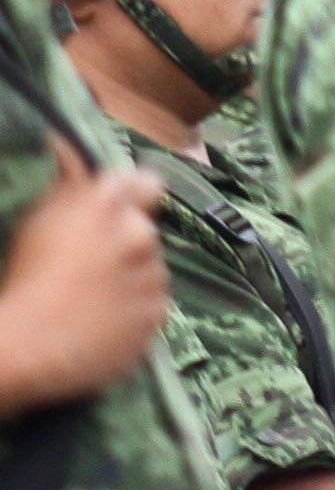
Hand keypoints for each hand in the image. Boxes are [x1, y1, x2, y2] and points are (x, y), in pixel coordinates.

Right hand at [0, 135, 171, 413]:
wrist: (29, 343)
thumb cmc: (20, 275)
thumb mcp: (36, 217)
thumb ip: (65, 183)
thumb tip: (66, 146)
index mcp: (107, 204)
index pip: (146, 182)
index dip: (134, 194)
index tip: (120, 205)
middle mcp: (140, 234)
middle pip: (144, 230)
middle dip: (124, 240)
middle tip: (89, 261)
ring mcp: (154, 277)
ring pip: (151, 269)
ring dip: (132, 275)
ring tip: (92, 295)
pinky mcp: (159, 316)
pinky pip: (151, 305)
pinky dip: (134, 309)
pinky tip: (102, 318)